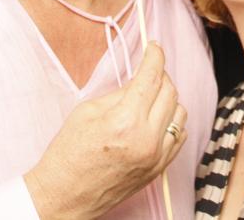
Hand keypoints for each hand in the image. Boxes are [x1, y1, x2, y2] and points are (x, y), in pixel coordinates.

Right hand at [24, 42, 186, 219]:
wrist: (64, 196)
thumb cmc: (68, 153)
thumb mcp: (87, 111)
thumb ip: (120, 92)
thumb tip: (141, 78)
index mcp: (125, 120)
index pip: (151, 77)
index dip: (155, 56)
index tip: (154, 47)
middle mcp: (146, 139)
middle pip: (170, 92)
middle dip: (160, 75)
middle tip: (148, 71)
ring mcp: (156, 156)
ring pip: (179, 113)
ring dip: (168, 99)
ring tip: (149, 98)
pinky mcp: (159, 169)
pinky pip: (178, 136)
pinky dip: (171, 122)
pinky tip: (156, 119)